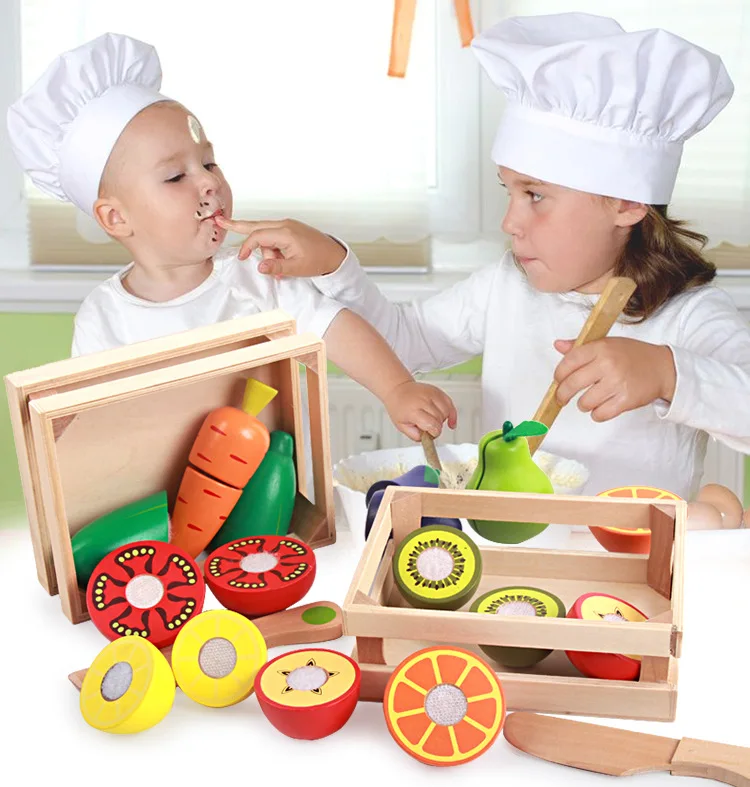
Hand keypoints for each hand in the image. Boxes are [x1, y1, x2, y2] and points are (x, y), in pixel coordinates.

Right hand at [214, 216, 344, 276]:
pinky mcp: (290, 229)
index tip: (242, 258)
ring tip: (280, 269)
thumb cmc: (318, 261)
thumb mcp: (296, 268)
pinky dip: (272, 247)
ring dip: (267, 251)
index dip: (247, 247)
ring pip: (266, 235)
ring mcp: (288, 225)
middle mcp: (285, 225)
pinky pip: (274, 236)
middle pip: (256, 226)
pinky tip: (278, 259)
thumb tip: (259, 267)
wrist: (334, 255)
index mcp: (285, 233)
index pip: (257, 236)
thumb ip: (276, 267)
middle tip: (220, 220)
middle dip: (238, 226)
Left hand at [383, 381, 457, 441]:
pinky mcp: (437, 391)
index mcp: (414, 411)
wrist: (398, 390)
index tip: (430, 434)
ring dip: (442, 419)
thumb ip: (415, 435)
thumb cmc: (399, 407)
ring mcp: (431, 394)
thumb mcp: (401, 426)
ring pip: (446, 412)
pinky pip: (450, 403)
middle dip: (436, 427)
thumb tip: (427, 439)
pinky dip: (451, 413)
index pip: (432, 425)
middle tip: (428, 427)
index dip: (433, 433)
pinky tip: (450, 420)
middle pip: (440, 420)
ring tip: (433, 419)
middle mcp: (423, 401)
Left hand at [553, 337, 675, 421]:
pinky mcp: (626, 400)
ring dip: (583, 405)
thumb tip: (558, 345)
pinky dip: (597, 414)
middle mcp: (608, 364)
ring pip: (584, 403)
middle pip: (572, 384)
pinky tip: (601, 407)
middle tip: (562, 398)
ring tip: (589, 400)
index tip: (558, 380)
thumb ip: (580, 346)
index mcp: (601, 347)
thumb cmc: (632, 355)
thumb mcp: (607, 343)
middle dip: (562, 395)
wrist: (663, 368)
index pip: (569, 361)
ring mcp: (617, 383)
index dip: (559, 374)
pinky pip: (600, 414)